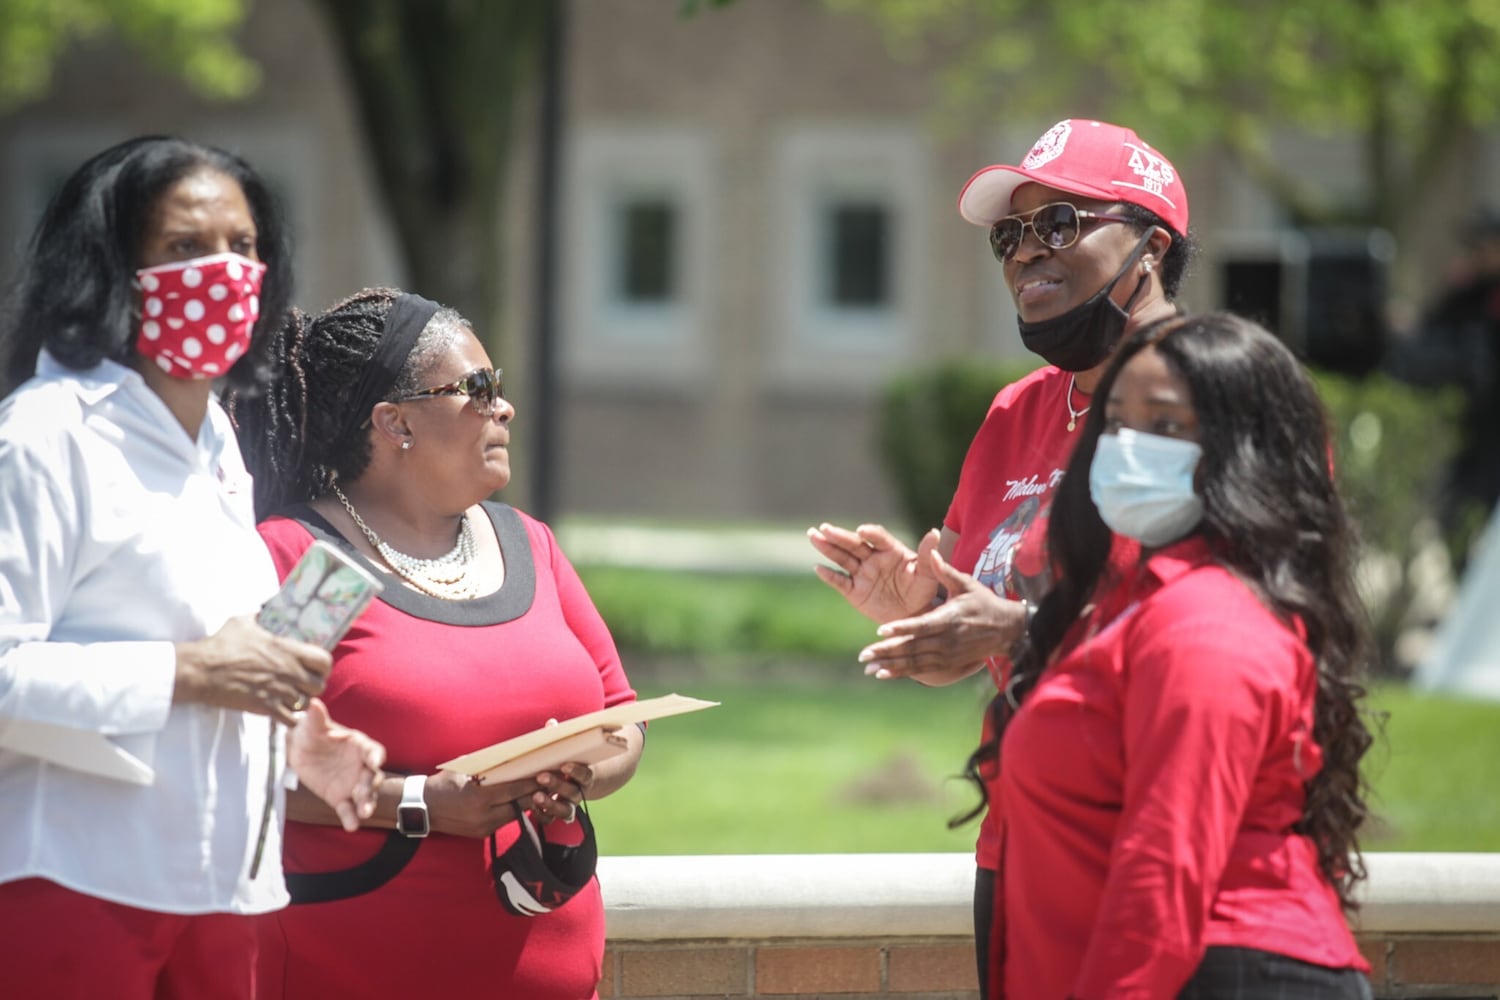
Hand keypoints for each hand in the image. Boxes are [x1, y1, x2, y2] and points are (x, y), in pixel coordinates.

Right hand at [173, 616, 329, 724]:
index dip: (323, 666)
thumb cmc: (221, 644)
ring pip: (306, 703)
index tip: (316, 667)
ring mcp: (278, 691)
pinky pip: (290, 719)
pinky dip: (290, 718)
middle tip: (304, 684)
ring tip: (291, 697)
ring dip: (301, 702)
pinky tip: (281, 711)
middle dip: (313, 686)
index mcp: (288, 649)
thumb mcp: (243, 622)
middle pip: (319, 685)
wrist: (202, 670)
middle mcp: (288, 671)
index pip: (324, 660)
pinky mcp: (265, 707)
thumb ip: (260, 615)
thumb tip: (266, 607)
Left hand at [287, 699, 385, 831]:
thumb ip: (316, 718)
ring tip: (364, 813)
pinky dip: (350, 818)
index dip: (375, 756)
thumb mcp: (311, 726)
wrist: (298, 751)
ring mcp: (352, 783)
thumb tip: (313, 702)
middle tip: (365, 795)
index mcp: (359, 745)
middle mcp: (360, 766)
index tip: (376, 762)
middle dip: (371, 786)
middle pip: (373, 777)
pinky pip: (347, 809)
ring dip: (367, 804)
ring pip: (365, 795)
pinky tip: (351, 827)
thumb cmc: (310, 733)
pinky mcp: (340, 798)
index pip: (373, 751)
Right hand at [421, 766, 585, 837]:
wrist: (423, 808)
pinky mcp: (482, 834)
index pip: (515, 790)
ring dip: (527, 803)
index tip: (547, 773)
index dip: (533, 782)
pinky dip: (514, 810)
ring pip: (515, 814)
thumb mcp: (466, 770)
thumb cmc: (444, 783)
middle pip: (520, 804)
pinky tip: (523, 802)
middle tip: (552, 783)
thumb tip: (512, 757)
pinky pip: (505, 821)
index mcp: (480, 798)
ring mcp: (484, 827)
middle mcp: (484, 816)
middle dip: (536, 794)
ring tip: (542, 792)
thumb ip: (489, 768)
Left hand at [522, 718, 591, 823]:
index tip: (565, 765)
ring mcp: (568, 805)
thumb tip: (551, 724)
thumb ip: (560, 739)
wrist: (580, 783)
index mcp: (585, 776)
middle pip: (572, 793)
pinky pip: (551, 820)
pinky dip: (542, 815)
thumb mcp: (569, 750)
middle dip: (557, 785)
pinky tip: (531, 807)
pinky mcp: (555, 814)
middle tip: (541, 776)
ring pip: (564, 810)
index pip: (586, 775)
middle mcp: (578, 793)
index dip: (577, 771)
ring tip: (535, 797)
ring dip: (550, 804)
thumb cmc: (569, 761)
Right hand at [808, 523, 941, 624]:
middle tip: (824, 528)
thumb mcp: (928, 574)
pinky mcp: (854, 590)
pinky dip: (829, 576)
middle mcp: (873, 558)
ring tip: (813, 536)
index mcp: (891, 550)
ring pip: (842, 558)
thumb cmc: (923, 590)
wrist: (913, 614)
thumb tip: (935, 533)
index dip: (869, 533)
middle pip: (854, 545)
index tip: (861, 530)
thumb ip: (928, 554)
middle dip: (839, 536)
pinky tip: (818, 568)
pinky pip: (840, 581)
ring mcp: (862, 573)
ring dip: (827, 547)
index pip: (878, 538)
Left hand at [857, 545, 1028, 682]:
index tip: (881, 631)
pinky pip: (921, 670)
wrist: (1006, 631)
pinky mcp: (947, 664)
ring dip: (890, 665)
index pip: (921, 625)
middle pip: (913, 647)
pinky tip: (883, 675)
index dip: (902, 628)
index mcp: (948, 618)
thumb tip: (931, 551)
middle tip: (863, 655)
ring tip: (869, 668)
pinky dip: (901, 673)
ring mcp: (946, 655)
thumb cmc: (984, 603)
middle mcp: (946, 640)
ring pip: (914, 662)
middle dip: (887, 652)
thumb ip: (946, 571)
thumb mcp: (967, 584)